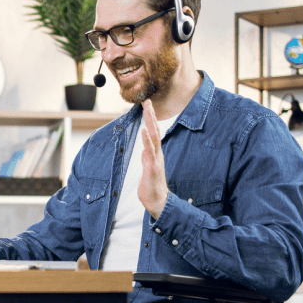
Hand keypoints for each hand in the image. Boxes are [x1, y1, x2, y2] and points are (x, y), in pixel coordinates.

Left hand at [138, 99, 168, 218]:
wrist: (158, 202)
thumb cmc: (152, 187)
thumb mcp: (147, 169)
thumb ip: (146, 159)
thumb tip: (144, 151)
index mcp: (155, 153)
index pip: (153, 132)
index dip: (150, 119)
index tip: (147, 106)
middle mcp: (157, 154)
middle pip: (155, 130)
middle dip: (151, 115)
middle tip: (147, 100)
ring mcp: (156, 160)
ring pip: (154, 137)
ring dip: (151, 122)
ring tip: (147, 109)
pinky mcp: (153, 167)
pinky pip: (150, 152)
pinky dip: (147, 140)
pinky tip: (144, 130)